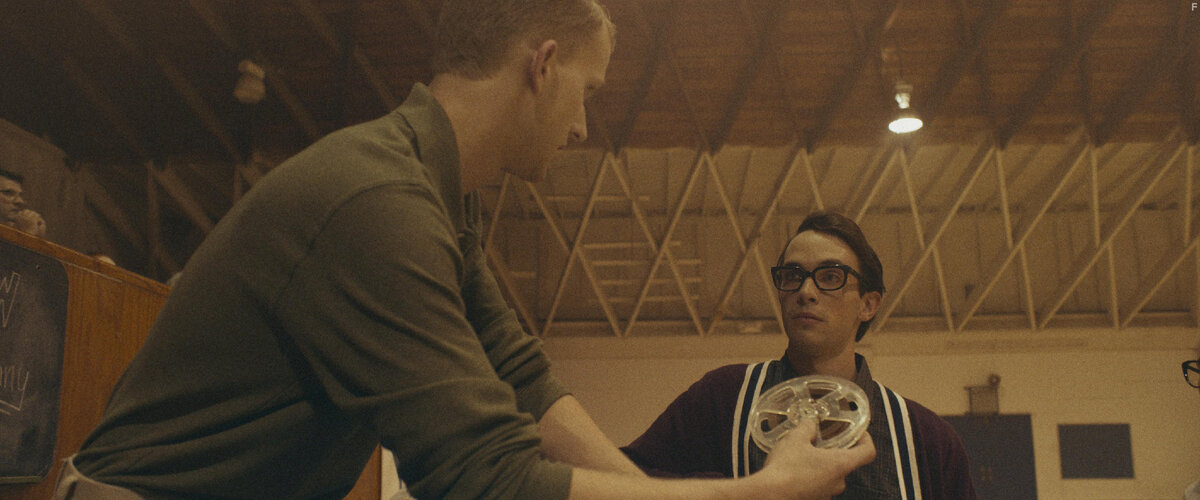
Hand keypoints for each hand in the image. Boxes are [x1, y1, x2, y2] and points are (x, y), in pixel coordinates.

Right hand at [758, 418, 875, 498]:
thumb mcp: (796, 438)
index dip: (866, 440)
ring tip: (803, 455)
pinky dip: (812, 476)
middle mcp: (838, 482)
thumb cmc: (786, 468)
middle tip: (821, 441)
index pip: (868, 452)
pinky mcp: (815, 499)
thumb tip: (810, 423)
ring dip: (822, 465)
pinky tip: (795, 470)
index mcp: (840, 464)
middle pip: (847, 463)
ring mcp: (827, 494)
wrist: (769, 494)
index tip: (858, 433)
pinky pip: (819, 485)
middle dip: (835, 451)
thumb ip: (807, 427)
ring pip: (831, 475)